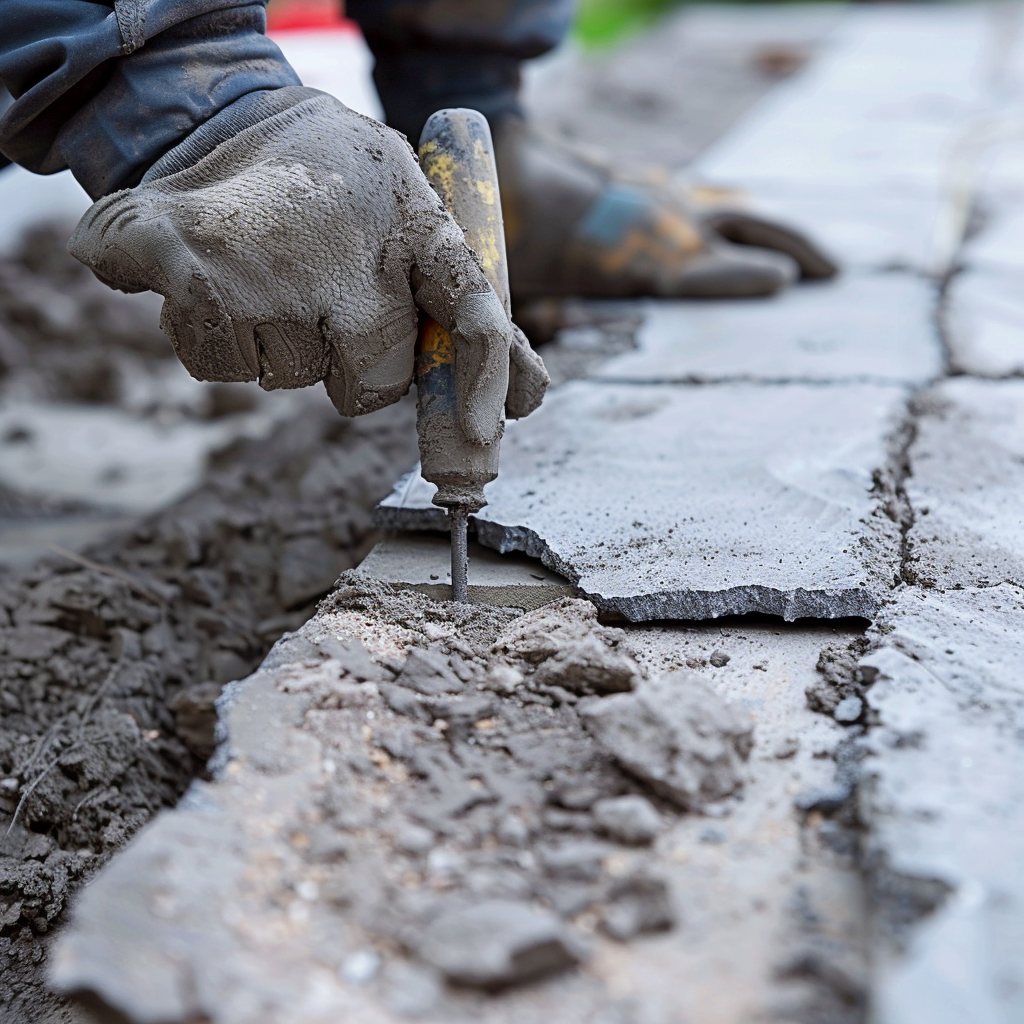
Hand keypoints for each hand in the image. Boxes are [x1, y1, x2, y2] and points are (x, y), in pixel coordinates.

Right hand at [68, 88, 547, 440]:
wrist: (213, 108)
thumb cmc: (331, 178)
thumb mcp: (408, 209)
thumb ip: (464, 300)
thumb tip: (530, 398)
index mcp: (416, 225)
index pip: (473, 316)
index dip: (484, 382)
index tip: (484, 434)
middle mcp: (351, 255)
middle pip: (376, 384)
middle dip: (355, 368)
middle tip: (328, 301)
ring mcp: (271, 273)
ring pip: (293, 377)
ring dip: (281, 345)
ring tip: (269, 269)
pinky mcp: (194, 282)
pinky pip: (225, 368)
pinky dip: (220, 339)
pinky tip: (221, 280)